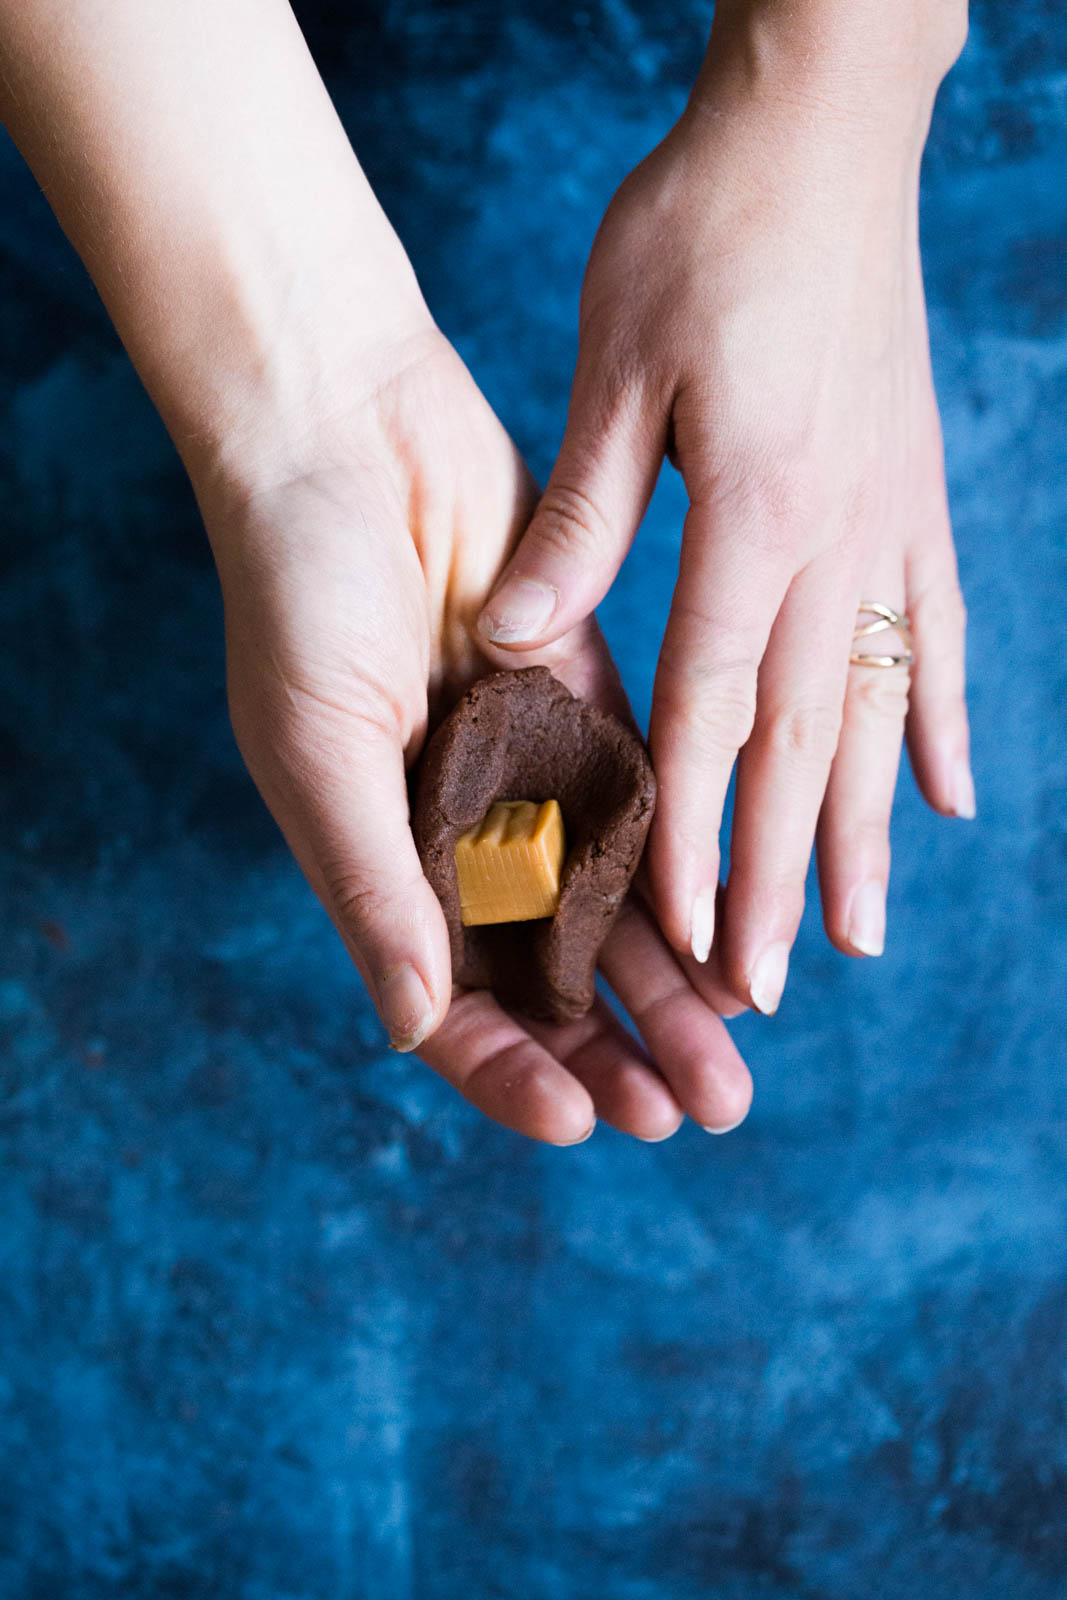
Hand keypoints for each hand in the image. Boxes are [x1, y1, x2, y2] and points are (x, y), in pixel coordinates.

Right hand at [198, 322, 752, 1143]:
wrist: (351, 440)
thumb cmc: (299, 594)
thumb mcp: (318, 751)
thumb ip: (372, 885)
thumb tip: (417, 1025)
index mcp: (378, 864)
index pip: (448, 1003)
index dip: (510, 1071)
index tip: (581, 1121)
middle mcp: (454, 839)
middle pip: (545, 978)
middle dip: (617, 1049)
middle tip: (700, 1109)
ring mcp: (523, 779)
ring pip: (605, 912)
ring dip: (667, 985)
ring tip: (734, 1054)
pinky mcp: (582, 711)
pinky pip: (641, 813)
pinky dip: (684, 878)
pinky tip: (735, 931)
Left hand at [477, 18, 973, 1015]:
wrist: (822, 133)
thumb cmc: (705, 235)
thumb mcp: (616, 365)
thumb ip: (579, 520)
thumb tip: (520, 644)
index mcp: (753, 516)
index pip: (710, 711)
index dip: (689, 830)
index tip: (674, 929)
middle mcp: (838, 541)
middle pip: (800, 741)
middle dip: (774, 871)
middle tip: (760, 987)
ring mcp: (893, 524)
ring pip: (879, 712)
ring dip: (862, 833)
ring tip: (854, 938)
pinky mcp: (916, 497)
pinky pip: (939, 635)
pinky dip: (942, 724)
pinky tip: (948, 801)